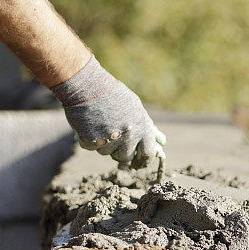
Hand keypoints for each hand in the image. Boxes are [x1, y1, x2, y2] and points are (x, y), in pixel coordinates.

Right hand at [51, 55, 165, 168]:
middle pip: (125, 158)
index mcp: (142, 126)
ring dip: (101, 144)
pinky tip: (87, 123)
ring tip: (99, 124)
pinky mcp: (91, 140)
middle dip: (119, 154)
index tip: (137, 164)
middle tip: (113, 145)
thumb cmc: (112, 94)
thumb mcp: (135, 106)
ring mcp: (110, 138)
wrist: (88, 85)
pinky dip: (86, 138)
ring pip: (105, 153)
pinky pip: (90, 147)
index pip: (148, 154)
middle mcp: (128, 135)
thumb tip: (162, 142)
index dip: (142, 161)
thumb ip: (147, 126)